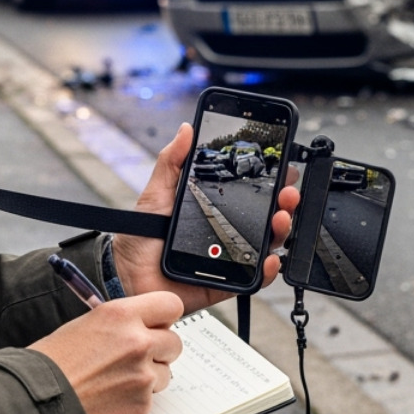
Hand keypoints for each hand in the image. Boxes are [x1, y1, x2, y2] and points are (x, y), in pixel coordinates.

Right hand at [28, 291, 183, 413]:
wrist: (32, 405)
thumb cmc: (48, 365)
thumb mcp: (84, 327)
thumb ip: (119, 326)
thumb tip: (140, 328)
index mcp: (122, 315)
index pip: (171, 305)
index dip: (164, 317)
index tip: (157, 325)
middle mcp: (138, 342)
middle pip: (174, 342)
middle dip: (159, 350)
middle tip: (136, 359)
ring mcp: (143, 377)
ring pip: (164, 374)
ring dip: (147, 378)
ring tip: (115, 383)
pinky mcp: (141, 407)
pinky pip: (149, 400)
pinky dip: (134, 402)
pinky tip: (108, 401)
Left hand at [113, 123, 300, 312]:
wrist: (126, 277)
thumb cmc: (138, 240)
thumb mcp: (156, 194)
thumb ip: (172, 162)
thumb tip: (185, 129)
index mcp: (212, 209)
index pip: (249, 193)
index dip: (269, 181)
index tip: (282, 168)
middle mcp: (225, 232)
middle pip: (265, 217)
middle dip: (283, 202)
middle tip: (287, 192)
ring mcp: (228, 258)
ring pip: (266, 245)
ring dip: (280, 230)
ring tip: (280, 217)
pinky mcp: (226, 283)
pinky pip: (252, 278)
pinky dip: (267, 270)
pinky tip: (269, 258)